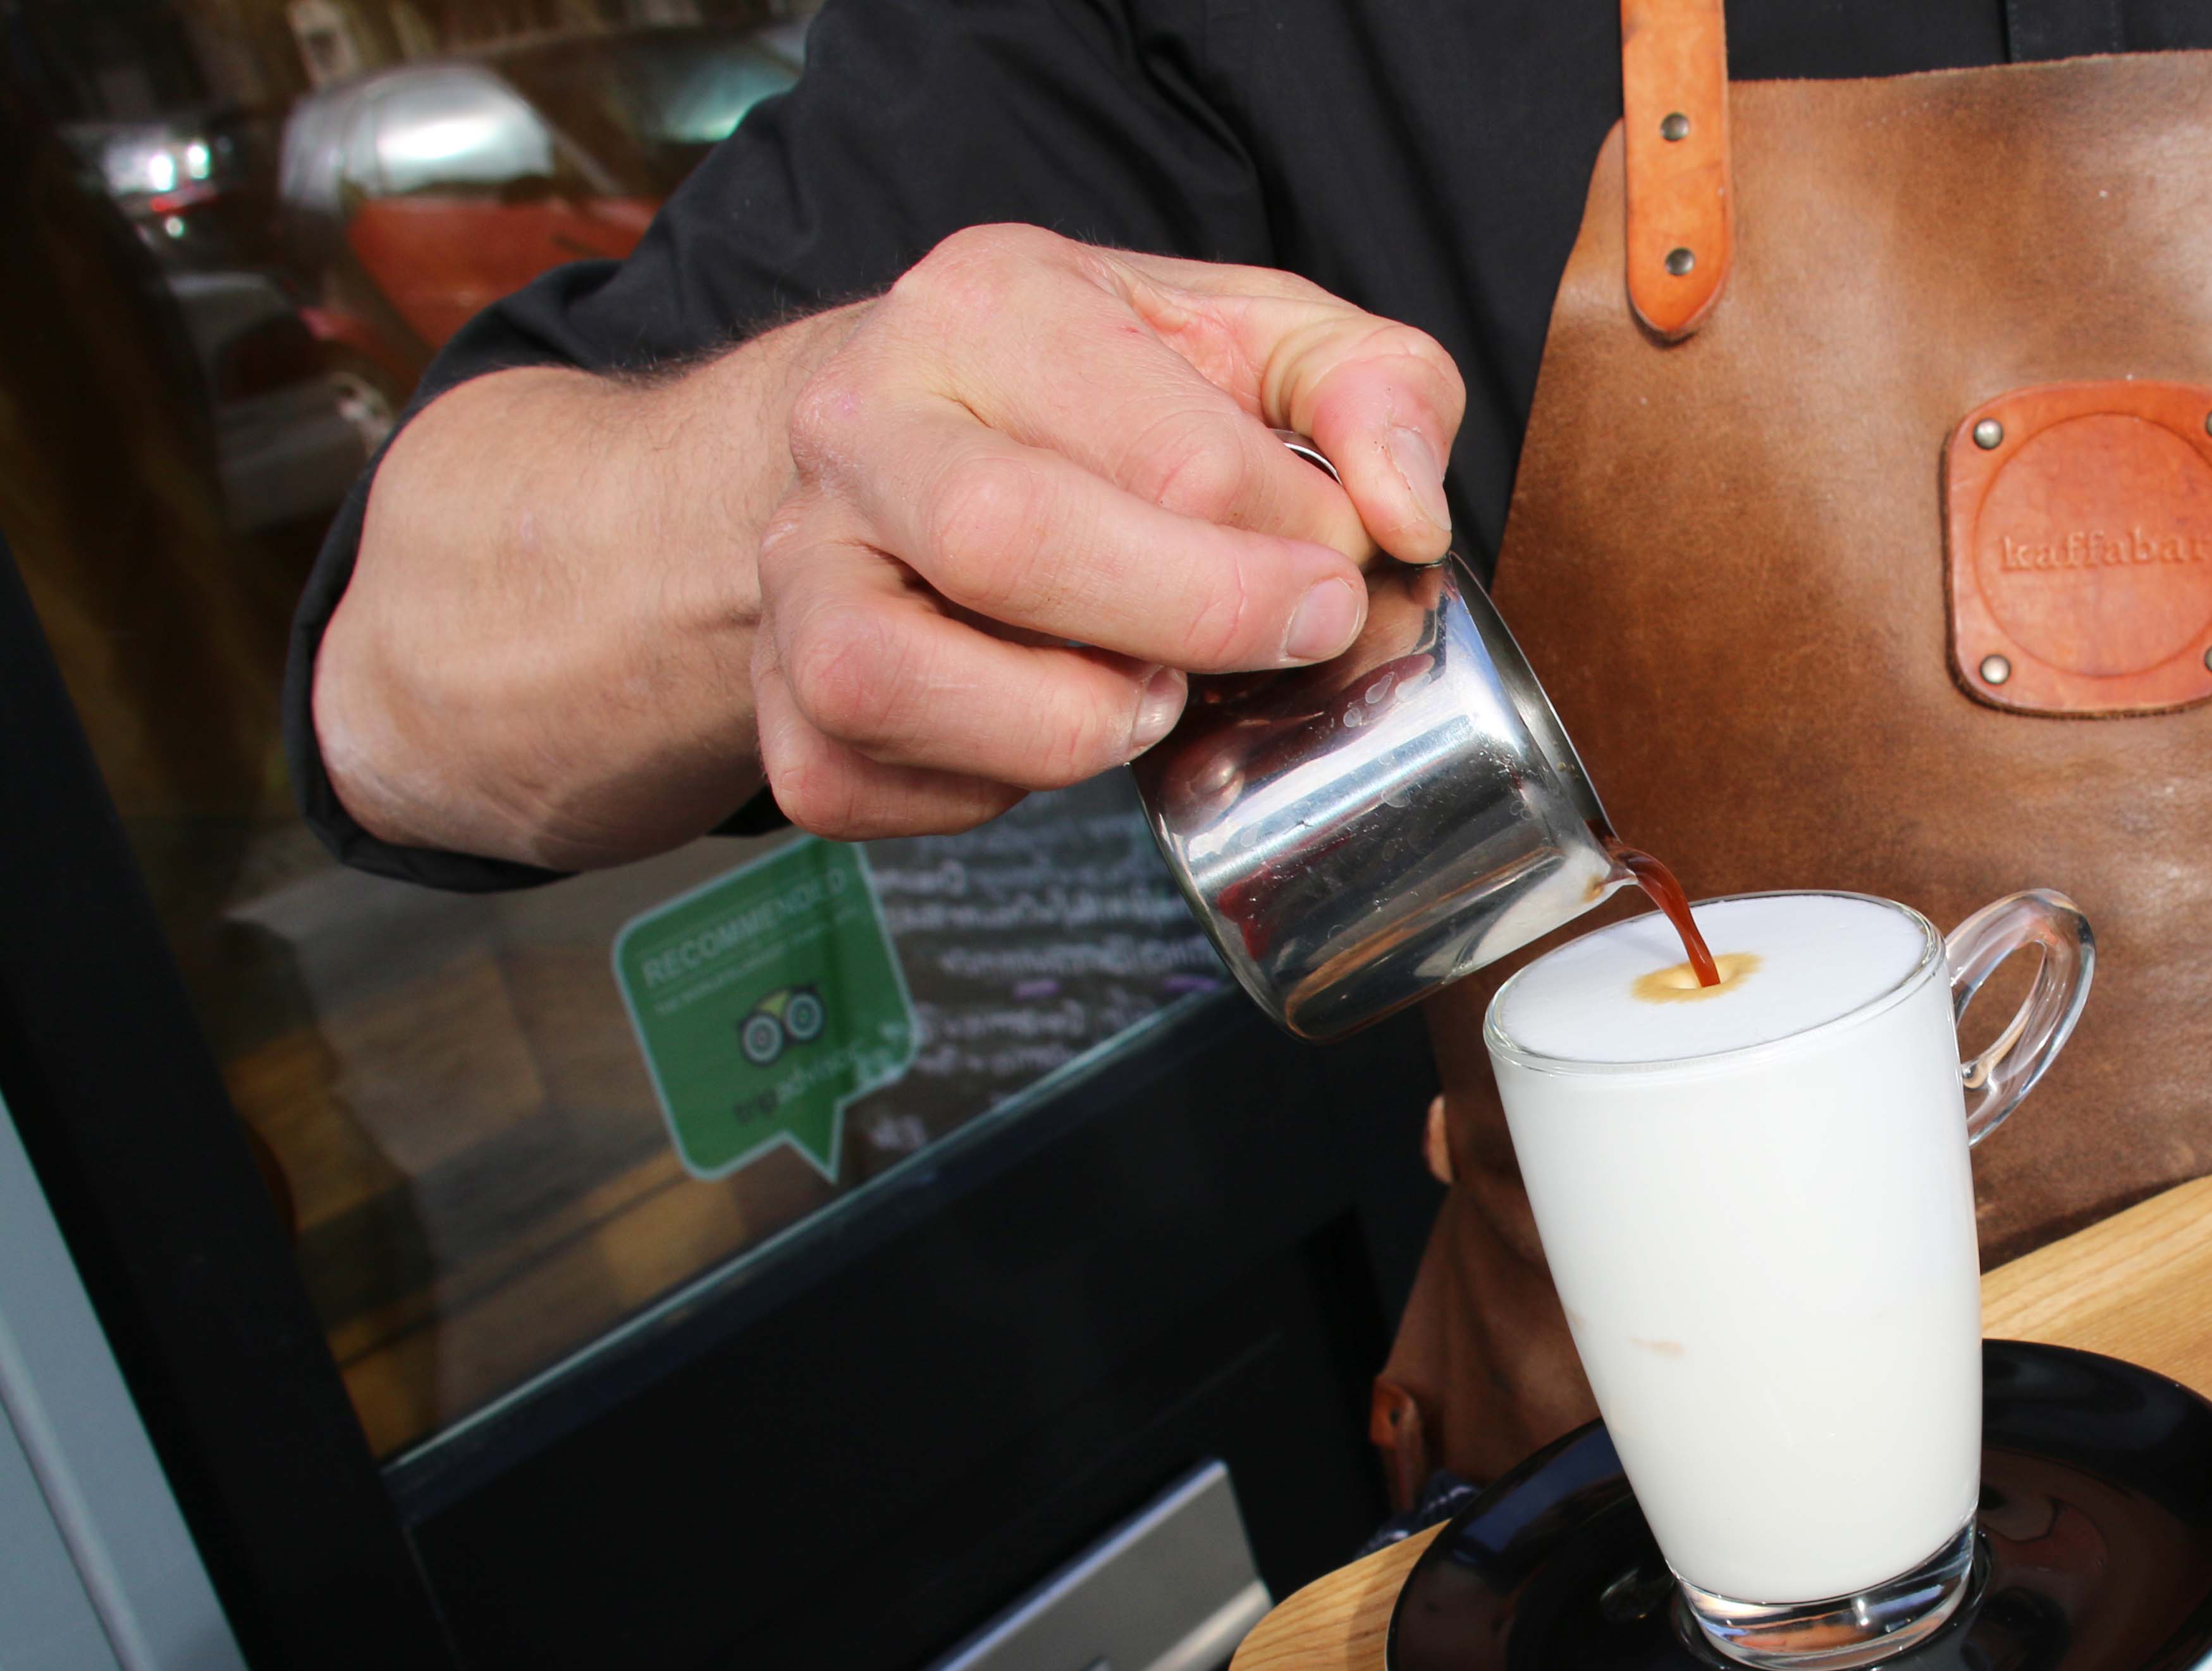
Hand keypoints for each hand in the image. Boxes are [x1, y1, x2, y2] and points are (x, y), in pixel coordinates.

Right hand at [754, 225, 1464, 838]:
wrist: (897, 431)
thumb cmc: (1100, 399)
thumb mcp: (1260, 341)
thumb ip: (1375, 392)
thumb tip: (1406, 513)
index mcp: (988, 306)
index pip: (1175, 452)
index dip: (1296, 544)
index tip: (1339, 573)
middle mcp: (862, 422)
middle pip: (1007, 541)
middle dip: (1192, 622)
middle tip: (1288, 644)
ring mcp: (798, 563)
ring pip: (885, 677)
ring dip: (1058, 725)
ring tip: (1145, 698)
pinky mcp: (777, 697)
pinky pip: (853, 781)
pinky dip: (972, 793)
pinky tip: (1038, 735)